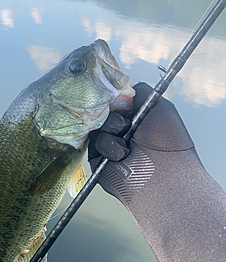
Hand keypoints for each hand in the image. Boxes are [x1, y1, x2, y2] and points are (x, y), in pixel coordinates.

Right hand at [88, 82, 193, 203]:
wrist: (161, 175)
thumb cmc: (167, 142)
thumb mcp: (160, 106)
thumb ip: (140, 91)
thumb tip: (124, 86)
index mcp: (139, 117)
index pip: (118, 99)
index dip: (115, 96)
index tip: (116, 95)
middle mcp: (125, 129)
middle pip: (104, 109)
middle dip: (112, 113)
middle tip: (125, 122)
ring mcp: (112, 144)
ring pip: (98, 125)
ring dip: (112, 131)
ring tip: (127, 143)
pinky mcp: (100, 158)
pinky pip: (94, 142)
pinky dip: (108, 146)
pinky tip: (121, 155)